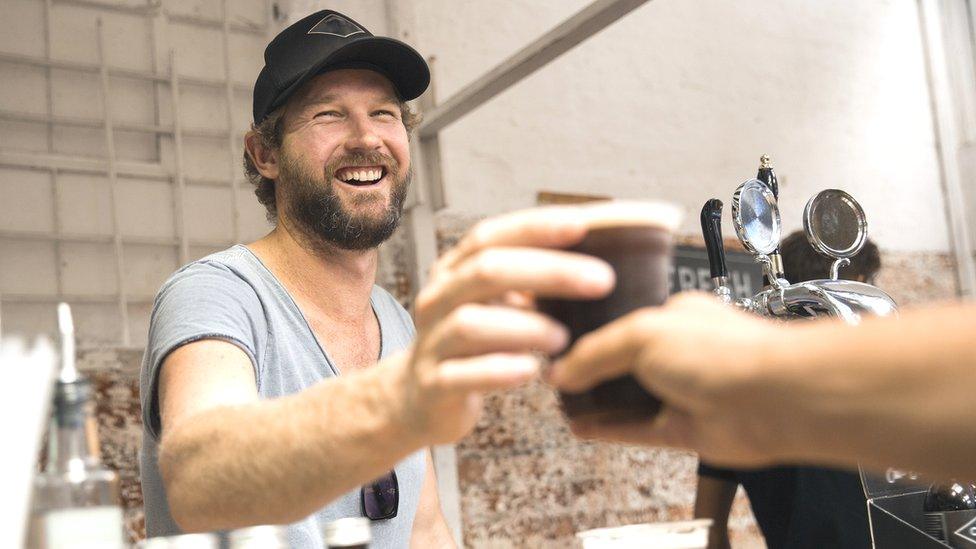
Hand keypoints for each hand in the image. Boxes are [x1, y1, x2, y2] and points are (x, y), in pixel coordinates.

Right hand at [398, 207, 615, 444]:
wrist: (419, 398)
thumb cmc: (476, 344)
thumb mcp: (496, 304)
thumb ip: (531, 281)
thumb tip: (604, 256)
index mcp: (455, 270)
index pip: (490, 236)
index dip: (535, 227)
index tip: (584, 225)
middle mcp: (438, 298)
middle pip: (487, 271)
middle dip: (548, 271)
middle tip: (602, 281)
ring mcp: (432, 342)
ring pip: (471, 324)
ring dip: (525, 327)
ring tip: (565, 338)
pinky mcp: (433, 385)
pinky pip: (462, 375)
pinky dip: (498, 371)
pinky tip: (531, 370)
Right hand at [549, 292, 790, 467]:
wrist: (771, 399)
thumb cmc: (725, 352)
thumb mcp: (643, 334)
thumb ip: (597, 352)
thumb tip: (563, 370)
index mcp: (675, 317)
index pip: (623, 324)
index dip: (591, 334)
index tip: (559, 345)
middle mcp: (681, 353)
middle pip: (624, 364)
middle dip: (591, 371)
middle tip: (555, 377)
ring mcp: (683, 393)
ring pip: (630, 400)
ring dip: (597, 402)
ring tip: (562, 403)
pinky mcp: (686, 430)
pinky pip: (638, 431)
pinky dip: (609, 430)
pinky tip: (582, 429)